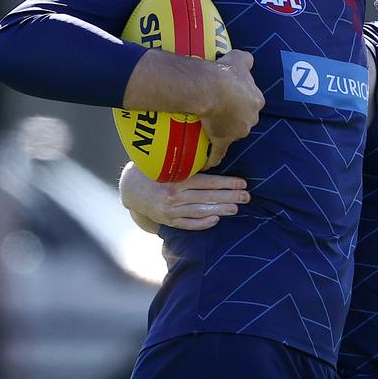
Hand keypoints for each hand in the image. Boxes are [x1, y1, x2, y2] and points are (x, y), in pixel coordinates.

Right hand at [120, 164, 249, 229]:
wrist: (130, 189)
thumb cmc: (153, 170)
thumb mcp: (167, 162)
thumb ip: (186, 162)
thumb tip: (212, 154)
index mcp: (176, 178)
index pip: (207, 181)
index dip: (226, 183)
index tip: (242, 183)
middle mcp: (174, 195)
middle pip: (207, 197)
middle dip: (230, 197)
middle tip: (247, 197)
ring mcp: (171, 210)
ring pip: (200, 210)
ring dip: (220, 209)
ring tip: (236, 208)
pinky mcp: (168, 221)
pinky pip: (188, 224)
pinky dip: (202, 222)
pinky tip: (216, 219)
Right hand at [200, 50, 264, 166]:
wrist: (212, 87)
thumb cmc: (226, 72)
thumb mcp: (240, 57)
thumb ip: (247, 59)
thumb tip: (248, 60)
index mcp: (256, 100)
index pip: (251, 102)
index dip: (241, 99)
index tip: (230, 96)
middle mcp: (251, 118)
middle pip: (243, 119)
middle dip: (234, 116)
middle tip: (218, 108)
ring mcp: (237, 132)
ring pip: (232, 133)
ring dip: (224, 131)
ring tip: (209, 126)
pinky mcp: (223, 140)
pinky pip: (219, 152)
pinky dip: (214, 158)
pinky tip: (209, 163)